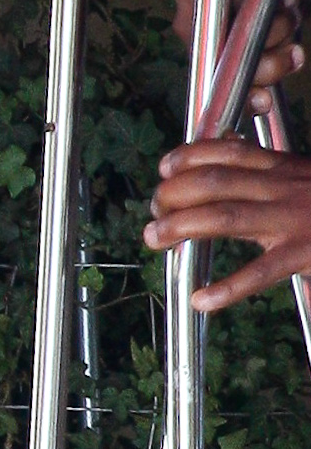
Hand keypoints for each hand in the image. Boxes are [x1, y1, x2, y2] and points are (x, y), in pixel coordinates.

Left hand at [144, 140, 310, 313]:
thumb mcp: (302, 174)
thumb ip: (268, 165)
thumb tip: (228, 148)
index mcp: (282, 168)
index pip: (226, 152)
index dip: (187, 157)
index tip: (164, 170)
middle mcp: (282, 188)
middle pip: (212, 182)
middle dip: (173, 194)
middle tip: (153, 213)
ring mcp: (292, 220)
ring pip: (224, 216)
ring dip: (181, 226)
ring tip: (155, 239)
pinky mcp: (304, 253)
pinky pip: (260, 272)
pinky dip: (227, 288)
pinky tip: (202, 300)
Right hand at [173, 0, 303, 111]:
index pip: (211, 12)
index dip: (244, 16)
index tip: (275, 10)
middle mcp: (191, 23)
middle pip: (223, 48)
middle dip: (267, 39)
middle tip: (289, 20)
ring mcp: (208, 49)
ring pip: (234, 73)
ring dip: (272, 65)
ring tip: (293, 49)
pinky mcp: (224, 72)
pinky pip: (232, 94)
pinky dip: (252, 97)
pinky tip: (264, 98)